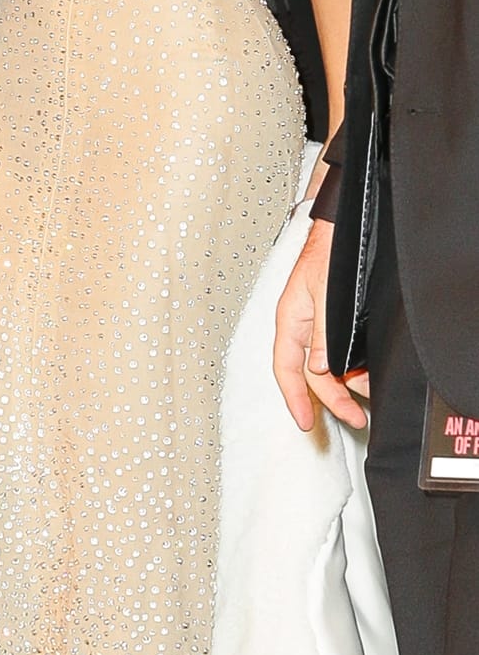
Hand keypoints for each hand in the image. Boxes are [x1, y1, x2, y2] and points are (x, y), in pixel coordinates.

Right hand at [272, 218, 367, 431]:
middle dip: (332, 400)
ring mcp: (317, 327)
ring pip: (328, 367)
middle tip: (354, 418)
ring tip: (368, 395)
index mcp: (290, 320)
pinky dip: (352, 368)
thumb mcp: (324, 295)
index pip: (286, 369)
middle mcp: (302, 327)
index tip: (305, 421)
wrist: (342, 233)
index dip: (294, 399)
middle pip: (312, 375)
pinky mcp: (333, 324)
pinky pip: (339, 354)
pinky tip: (365, 375)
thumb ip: (322, 333)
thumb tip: (320, 368)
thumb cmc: (326, 254)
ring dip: (347, 384)